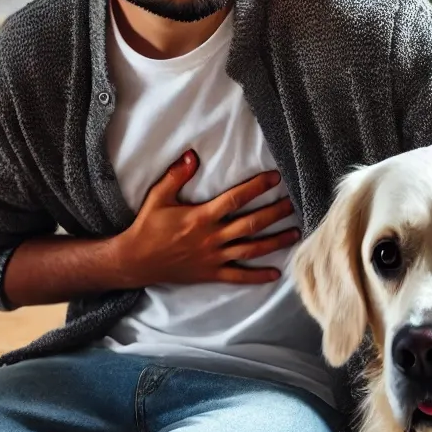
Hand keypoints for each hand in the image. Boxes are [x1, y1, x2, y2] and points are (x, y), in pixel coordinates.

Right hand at [115, 150, 298, 287]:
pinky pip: (239, 276)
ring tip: (295, 233)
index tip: (276, 178)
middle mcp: (212, 237)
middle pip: (251, 224)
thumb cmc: (148, 227)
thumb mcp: (159, 197)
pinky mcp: (211, 273)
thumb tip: (194, 155)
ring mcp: (214, 257)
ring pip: (251, 249)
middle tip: (293, 204)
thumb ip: (177, 175)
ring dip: (275, 242)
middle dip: (275, 213)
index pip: (236, 199)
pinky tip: (276, 273)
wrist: (136, 261)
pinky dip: (258, 276)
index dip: (257, 187)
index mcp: (202, 217)